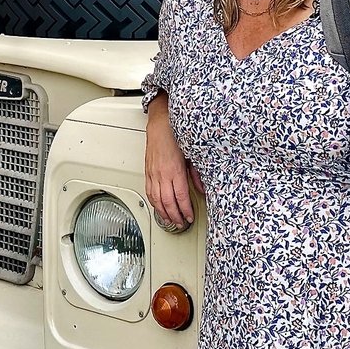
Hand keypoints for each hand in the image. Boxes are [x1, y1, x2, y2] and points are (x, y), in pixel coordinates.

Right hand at [145, 111, 200, 227]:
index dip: (185, 211)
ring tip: (171, 221)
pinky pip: (149, 192)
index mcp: (175, 170)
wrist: (161, 125)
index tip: (190, 217)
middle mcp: (162, 174)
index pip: (180, 197)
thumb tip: (201, 189)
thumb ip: (197, 175)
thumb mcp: (192, 155)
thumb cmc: (176, 136)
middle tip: (181, 224)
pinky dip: (154, 204)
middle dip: (175, 216)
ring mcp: (153, 174)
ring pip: (156, 200)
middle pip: (167, 203)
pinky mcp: (148, 172)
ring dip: (163, 213)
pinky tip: (159, 208)